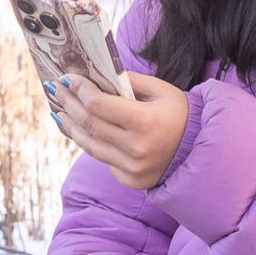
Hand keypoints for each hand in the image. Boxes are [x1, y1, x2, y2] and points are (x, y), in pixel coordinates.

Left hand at [52, 72, 189, 189]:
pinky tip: (79, 129)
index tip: (68, 78)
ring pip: (89, 145)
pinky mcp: (130, 180)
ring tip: (59, 110)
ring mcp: (133, 168)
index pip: (99, 105)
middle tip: (55, 89)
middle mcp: (137, 149)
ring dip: (71, 126)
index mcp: (146, 122)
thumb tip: (94, 74)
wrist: (200, 150)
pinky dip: (90, 142)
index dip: (80, 90)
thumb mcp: (160, 91)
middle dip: (69, 103)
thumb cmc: (179, 114)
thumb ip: (128, 81)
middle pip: (90, 124)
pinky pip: (103, 159)